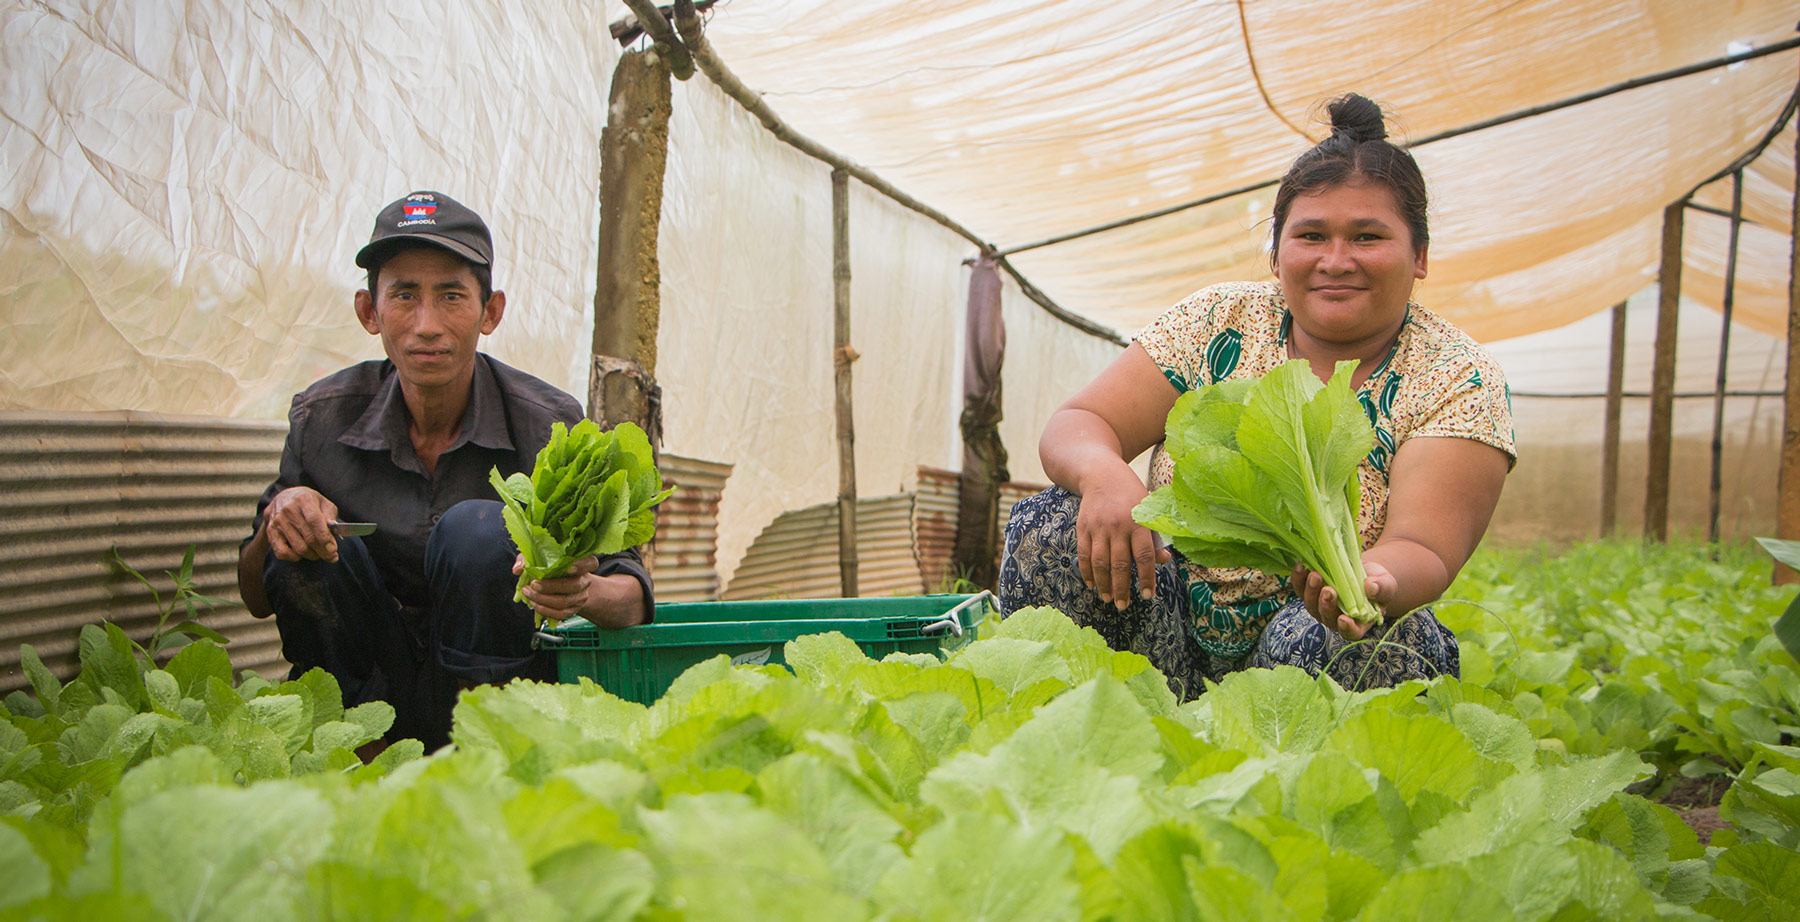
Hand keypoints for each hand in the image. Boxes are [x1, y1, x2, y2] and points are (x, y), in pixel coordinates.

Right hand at [263, 487, 340, 562]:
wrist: (284, 497)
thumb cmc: (308, 502)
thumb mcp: (323, 502)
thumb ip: (330, 515)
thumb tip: (334, 529)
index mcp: (304, 500)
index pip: (314, 521)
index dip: (325, 538)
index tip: (333, 549)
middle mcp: (288, 510)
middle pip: (308, 538)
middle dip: (323, 551)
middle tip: (331, 556)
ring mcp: (277, 522)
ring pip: (298, 548)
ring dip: (312, 555)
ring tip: (318, 553)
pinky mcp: (270, 532)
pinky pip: (282, 553)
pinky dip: (294, 557)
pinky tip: (301, 553)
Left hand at [515, 555, 601, 622]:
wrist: (563, 585)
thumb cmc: (551, 568)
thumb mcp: (539, 557)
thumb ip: (528, 559)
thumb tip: (518, 569)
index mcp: (582, 565)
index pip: (591, 563)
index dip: (582, 566)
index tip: (568, 568)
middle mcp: (584, 582)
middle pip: (574, 585)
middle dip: (551, 586)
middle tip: (534, 584)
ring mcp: (580, 598)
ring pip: (565, 602)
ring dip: (543, 599)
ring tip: (529, 593)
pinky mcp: (573, 610)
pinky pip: (561, 614)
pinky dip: (545, 610)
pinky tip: (535, 604)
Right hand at [1076, 475, 1171, 611]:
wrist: (1101, 474)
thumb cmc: (1131, 494)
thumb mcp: (1148, 510)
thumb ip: (1155, 536)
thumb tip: (1164, 561)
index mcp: (1138, 522)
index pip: (1144, 556)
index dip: (1146, 578)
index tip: (1147, 595)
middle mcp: (1117, 526)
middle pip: (1120, 564)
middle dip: (1121, 588)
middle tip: (1123, 606)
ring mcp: (1098, 527)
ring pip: (1100, 562)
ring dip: (1103, 584)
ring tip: (1107, 599)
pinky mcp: (1083, 528)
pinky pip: (1083, 555)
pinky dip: (1087, 572)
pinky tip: (1092, 584)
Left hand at [1292, 560, 1397, 640]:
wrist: (1364, 572)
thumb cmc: (1378, 583)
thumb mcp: (1387, 585)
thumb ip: (1382, 589)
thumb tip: (1371, 588)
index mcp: (1358, 623)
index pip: (1351, 632)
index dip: (1347, 628)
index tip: (1344, 620)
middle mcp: (1336, 618)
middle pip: (1326, 617)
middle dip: (1326, 604)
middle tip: (1328, 590)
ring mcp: (1321, 606)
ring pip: (1311, 604)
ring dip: (1310, 591)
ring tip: (1315, 575)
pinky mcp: (1310, 592)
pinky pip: (1300, 588)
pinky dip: (1299, 578)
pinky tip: (1301, 566)